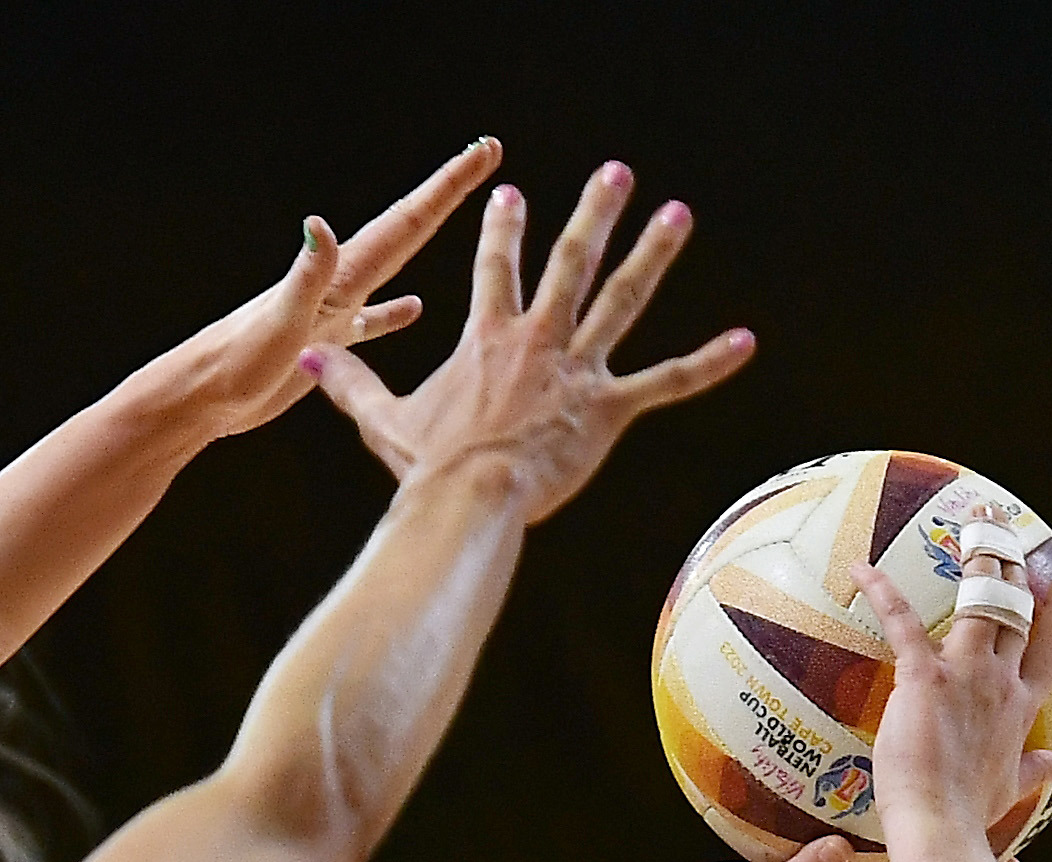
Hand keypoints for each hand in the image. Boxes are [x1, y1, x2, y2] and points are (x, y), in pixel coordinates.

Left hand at [161, 139, 505, 441]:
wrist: (202, 397)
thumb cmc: (236, 363)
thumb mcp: (279, 320)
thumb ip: (305, 275)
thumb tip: (319, 224)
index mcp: (340, 278)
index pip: (405, 223)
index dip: (446, 187)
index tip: (482, 151)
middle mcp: (340, 286)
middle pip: (407, 230)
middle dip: (447, 193)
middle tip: (484, 154)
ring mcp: (333, 314)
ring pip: (393, 268)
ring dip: (425, 240)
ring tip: (458, 216)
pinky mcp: (324, 346)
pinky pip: (370, 323)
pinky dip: (393, 313)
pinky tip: (414, 309)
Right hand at [302, 163, 752, 523]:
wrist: (467, 499)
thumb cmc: (425, 468)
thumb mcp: (380, 421)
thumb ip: (348, 383)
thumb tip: (306, 357)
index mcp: (486, 339)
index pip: (493, 268)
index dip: (500, 229)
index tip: (510, 192)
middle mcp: (536, 339)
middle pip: (569, 262)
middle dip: (595, 212)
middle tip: (616, 172)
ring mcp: (576, 370)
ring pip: (622, 299)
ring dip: (652, 255)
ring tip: (678, 214)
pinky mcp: (608, 409)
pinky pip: (666, 381)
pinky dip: (708, 363)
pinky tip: (745, 341)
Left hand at [848, 556, 1051, 847]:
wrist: (942, 826)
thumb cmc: (970, 813)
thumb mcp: (1011, 787)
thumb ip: (1039, 769)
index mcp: (1020, 706)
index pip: (1049, 649)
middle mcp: (1002, 681)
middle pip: (1019, 611)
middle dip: (1015, 566)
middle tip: (1007, 531)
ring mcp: (968, 675)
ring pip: (984, 601)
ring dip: (980, 559)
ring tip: (974, 525)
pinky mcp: (926, 677)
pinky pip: (904, 622)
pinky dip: (882, 592)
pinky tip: (863, 568)